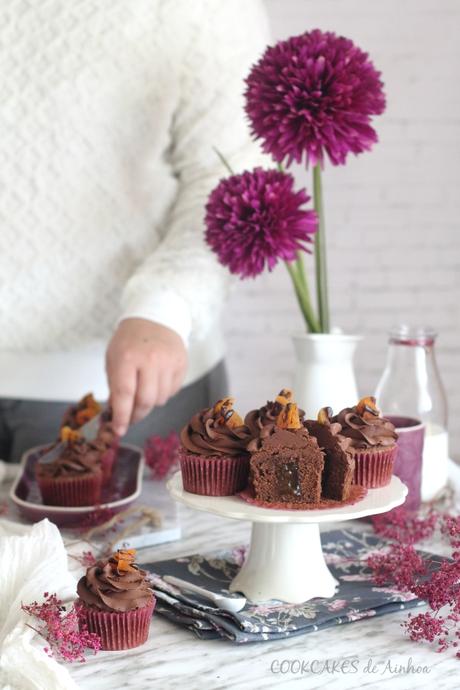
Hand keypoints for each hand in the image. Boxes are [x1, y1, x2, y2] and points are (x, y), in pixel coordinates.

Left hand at [106, 318, 186, 435]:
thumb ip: (114, 386)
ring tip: (143, 392)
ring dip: (150, 404)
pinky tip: (156, 382)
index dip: (121, 416)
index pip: (124, 394)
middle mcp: (150, 359)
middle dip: (136, 415)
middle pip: (145, 401)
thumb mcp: (113, 358)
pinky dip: (162, 394)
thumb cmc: (130, 341)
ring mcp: (169, 362)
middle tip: (130, 418)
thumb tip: (117, 415)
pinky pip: (172, 392)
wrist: (155, 318)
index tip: (119, 430)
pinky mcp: (182, 364)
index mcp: (128, 357)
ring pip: (160, 400)